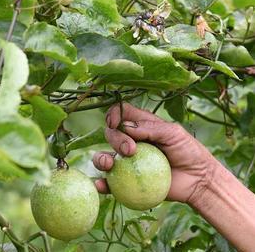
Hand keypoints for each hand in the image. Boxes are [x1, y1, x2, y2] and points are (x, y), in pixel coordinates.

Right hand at [93, 103, 216, 203]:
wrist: (199, 181)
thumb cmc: (190, 152)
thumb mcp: (175, 133)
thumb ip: (151, 128)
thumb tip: (126, 127)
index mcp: (141, 126)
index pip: (120, 113)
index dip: (113, 114)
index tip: (115, 123)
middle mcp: (131, 142)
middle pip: (110, 133)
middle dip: (115, 138)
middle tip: (131, 150)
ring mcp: (127, 162)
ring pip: (103, 156)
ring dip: (100, 158)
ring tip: (110, 163)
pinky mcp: (127, 181)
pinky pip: (109, 182)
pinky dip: (101, 183)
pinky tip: (101, 185)